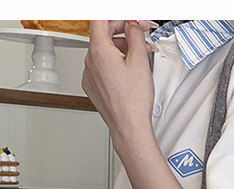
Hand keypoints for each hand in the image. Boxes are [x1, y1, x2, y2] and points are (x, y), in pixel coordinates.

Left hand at [82, 21, 155, 150]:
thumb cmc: (133, 102)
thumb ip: (135, 36)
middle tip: (143, 37)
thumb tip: (132, 25)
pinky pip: (102, 68)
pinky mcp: (93, 87)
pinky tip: (129, 73)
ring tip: (140, 59)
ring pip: (105, 53)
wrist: (129, 127)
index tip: (131, 19)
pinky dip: (115, 65)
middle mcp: (89, 61)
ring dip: (122, 51)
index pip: (101, 19)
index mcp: (99, 51)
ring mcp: (89, 75)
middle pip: (104, 36)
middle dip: (125, 33)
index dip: (118, 16)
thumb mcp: (140, 61)